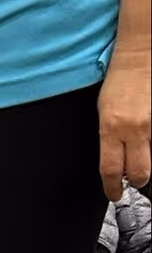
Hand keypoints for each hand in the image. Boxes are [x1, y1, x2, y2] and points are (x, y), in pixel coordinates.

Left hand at [99, 44, 150, 199]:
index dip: (111, 188)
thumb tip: (116, 160)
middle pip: (139, 172)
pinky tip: (148, 142)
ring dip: (147, 165)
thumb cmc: (119, 83)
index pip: (110, 170)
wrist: (141, 57)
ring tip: (140, 161)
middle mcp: (135, 129)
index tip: (113, 194)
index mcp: (111, 128)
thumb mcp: (104, 114)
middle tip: (132, 183)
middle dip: (135, 182)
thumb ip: (109, 138)